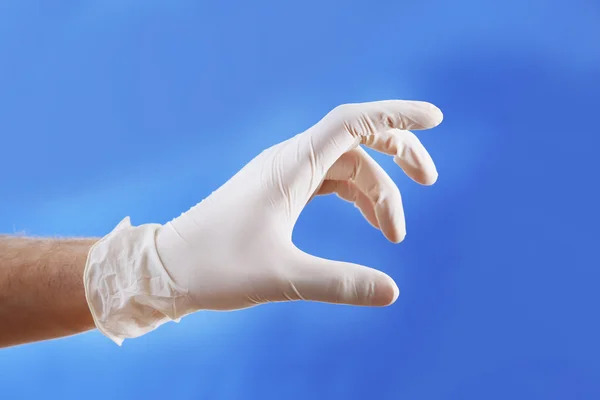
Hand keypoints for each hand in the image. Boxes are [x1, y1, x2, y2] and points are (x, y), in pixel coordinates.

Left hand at [155, 100, 442, 310]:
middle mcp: (290, 161)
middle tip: (429, 181)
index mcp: (290, 166)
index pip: (351, 122)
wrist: (169, 268)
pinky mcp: (281, 191)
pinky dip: (356, 197)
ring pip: (346, 165)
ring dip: (377, 190)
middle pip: (357, 139)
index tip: (435, 119)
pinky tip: (371, 222)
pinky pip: (331, 182)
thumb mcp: (281, 277)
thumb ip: (339, 283)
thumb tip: (392, 291)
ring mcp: (285, 174)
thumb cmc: (215, 267)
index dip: (394, 115)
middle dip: (397, 154)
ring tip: (394, 234)